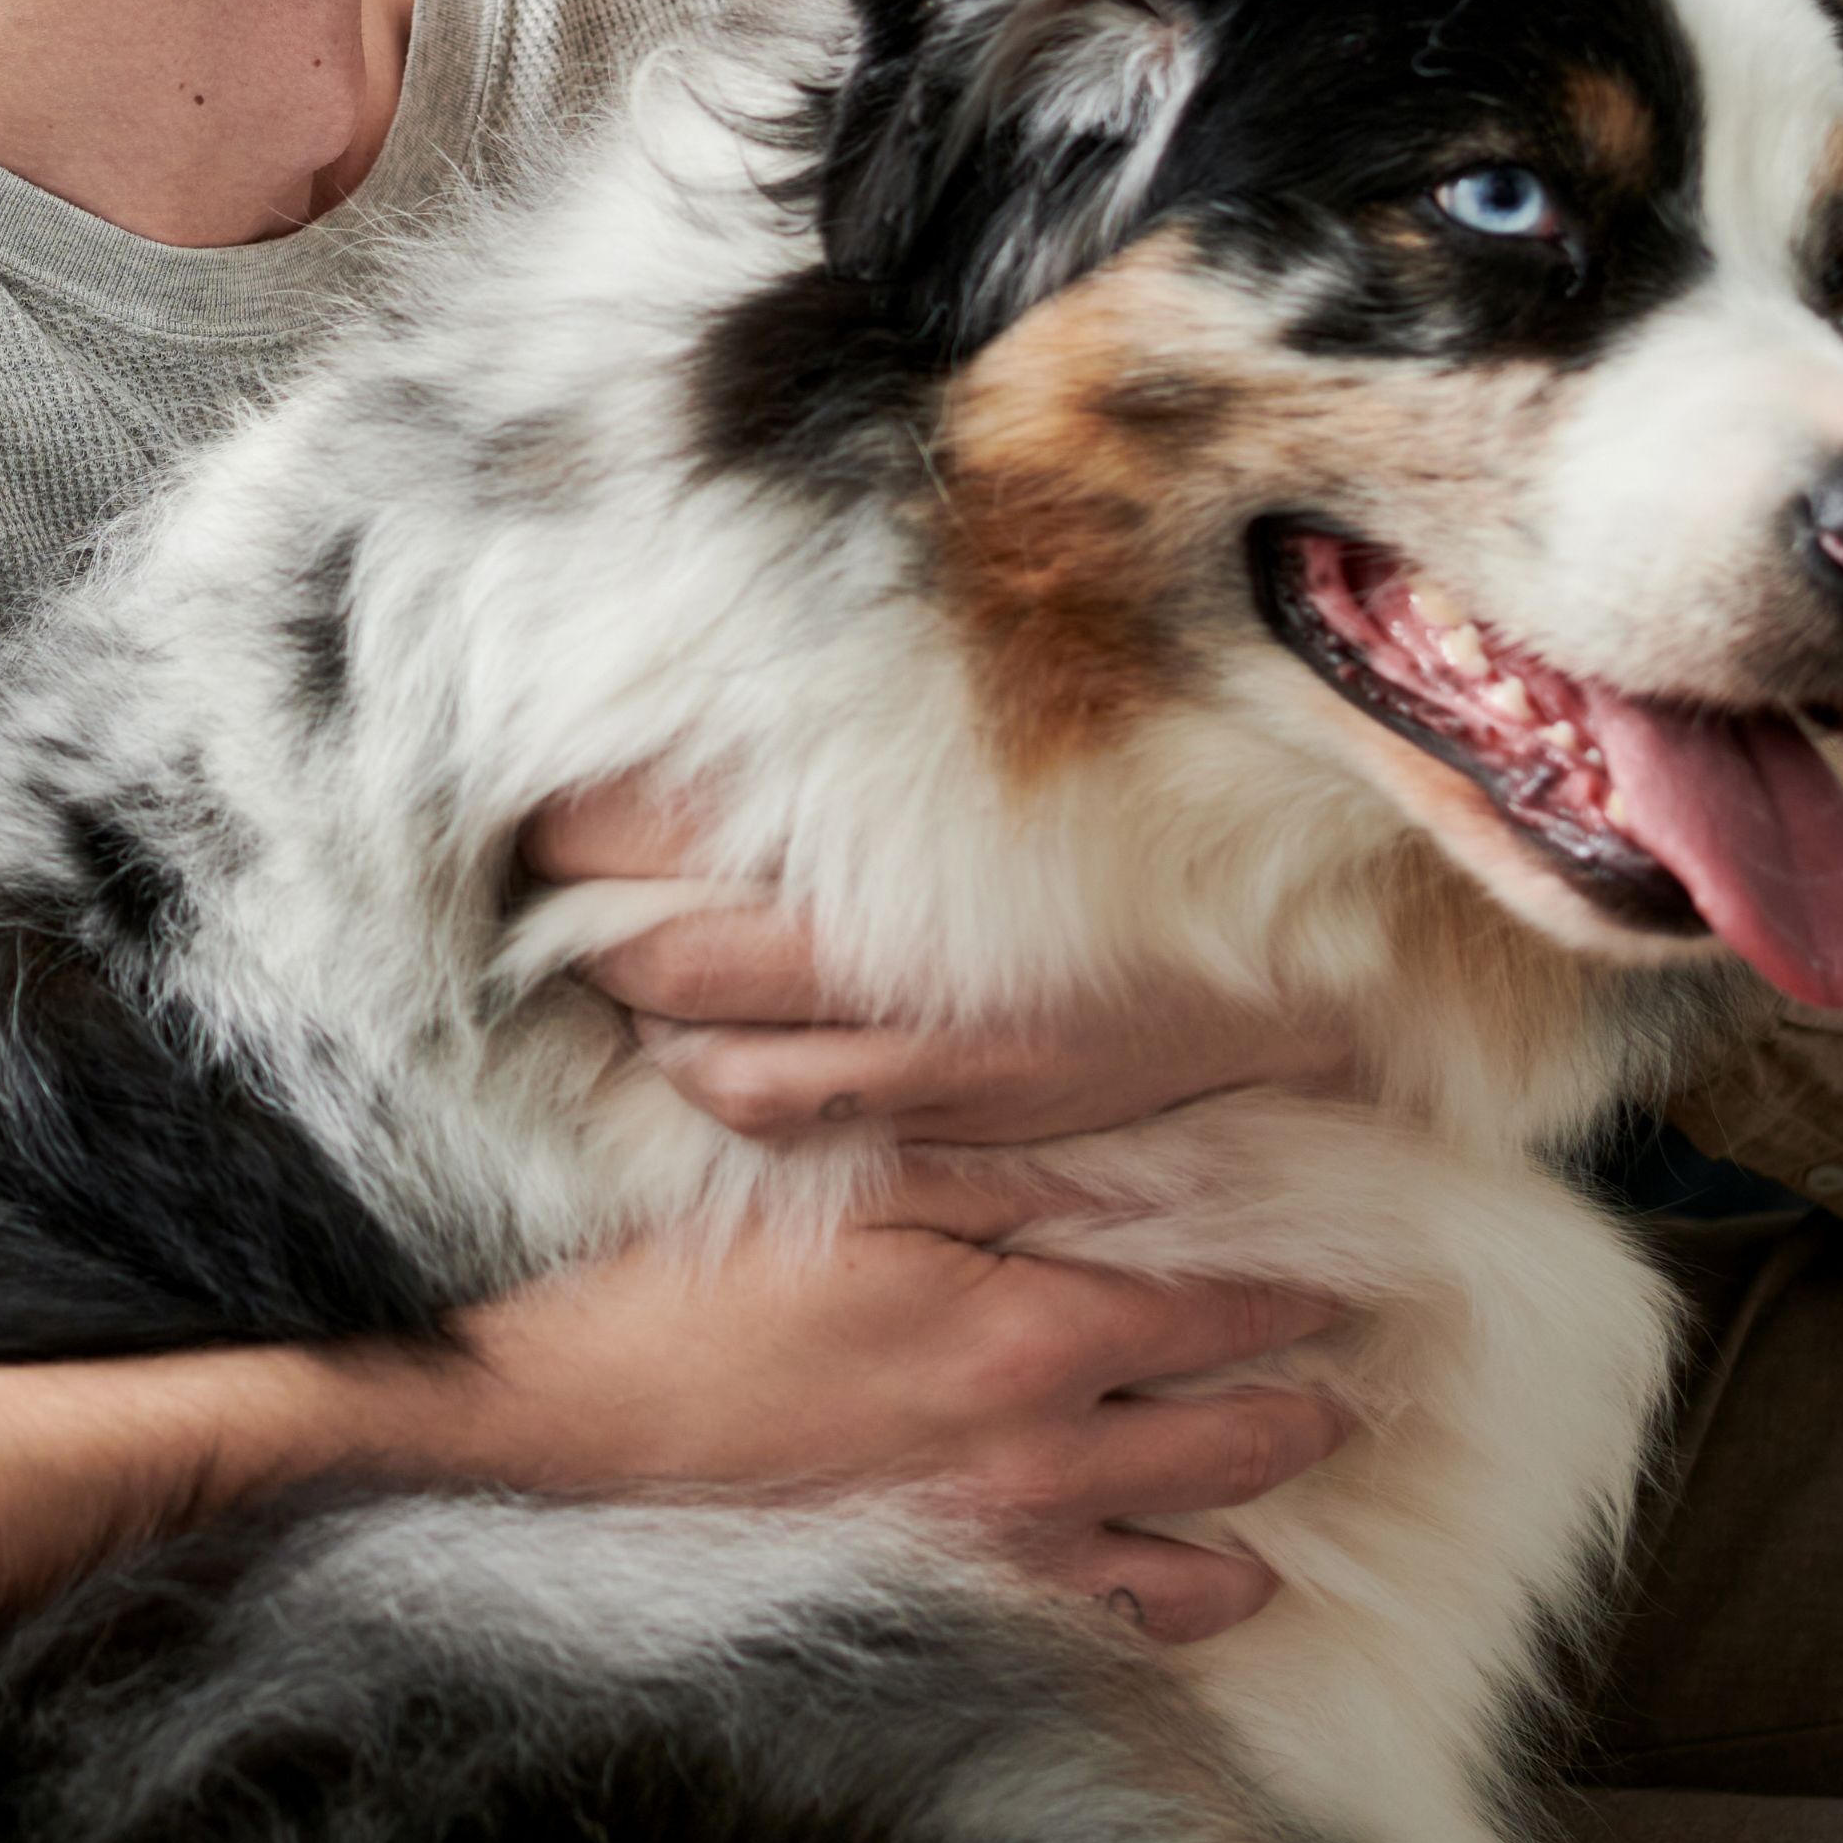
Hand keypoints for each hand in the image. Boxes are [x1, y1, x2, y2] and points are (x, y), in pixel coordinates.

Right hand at [375, 1184, 1348, 1641]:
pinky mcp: (964, 1616)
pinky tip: (1183, 1585)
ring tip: (1279, 1489)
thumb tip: (1141, 1173)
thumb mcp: (852, 1198)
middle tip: (1351, 1381)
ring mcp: (1011, 1554)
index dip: (1296, 1291)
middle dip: (1314, 1407)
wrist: (573, 1439)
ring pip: (1206, 1565)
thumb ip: (1004, 1185)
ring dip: (1256, 1524)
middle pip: (1244, 1442)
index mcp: (1025, 1332)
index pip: (1221, 1310)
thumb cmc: (698, 1304)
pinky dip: (1171, 1612)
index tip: (1345, 1276)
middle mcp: (1045, 1457)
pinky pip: (1117, 1635)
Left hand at [529, 771, 1360, 1142]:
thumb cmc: (1124, 815)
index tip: (538, 798)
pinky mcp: (961, 1108)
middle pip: (653, 946)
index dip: (576, 817)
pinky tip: (715, 1039)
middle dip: (574, 917)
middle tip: (548, 880)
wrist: (1305, 929)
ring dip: (641, 1016)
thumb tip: (698, 723)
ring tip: (626, 966)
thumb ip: (854, 738)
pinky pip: (783, 1118)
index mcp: (898, 824)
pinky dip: (718, 1080)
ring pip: (703, 1059)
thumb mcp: (989, 750)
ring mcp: (933, 1045)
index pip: (666, 822)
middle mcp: (906, 943)